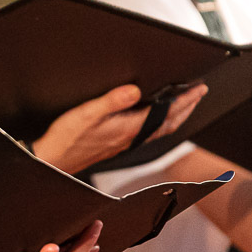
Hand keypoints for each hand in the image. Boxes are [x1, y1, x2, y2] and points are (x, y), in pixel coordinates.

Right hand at [33, 84, 207, 174]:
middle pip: (168, 125)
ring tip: (185, 105)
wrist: (52, 162)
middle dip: (187, 108)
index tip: (197, 89)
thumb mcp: (86, 113)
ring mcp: (124, 144)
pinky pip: (148, 134)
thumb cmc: (65, 140)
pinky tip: (156, 121)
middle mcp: (129, 139)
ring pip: (159, 130)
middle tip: (199, 94)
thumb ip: (112, 101)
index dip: (184, 101)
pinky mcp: (116, 145)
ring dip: (176, 117)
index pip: (164, 114)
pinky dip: (161, 124)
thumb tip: (135, 90)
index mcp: (126, 129)